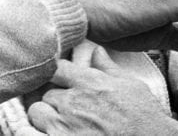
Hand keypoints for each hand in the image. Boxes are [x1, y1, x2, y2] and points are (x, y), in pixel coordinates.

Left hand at [28, 46, 177, 135]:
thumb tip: (96, 50)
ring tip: (61, 121)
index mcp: (89, 82)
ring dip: (46, 115)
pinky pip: (36, 132)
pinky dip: (41, 131)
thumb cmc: (142, 113)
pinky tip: (56, 131)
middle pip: (46, 92)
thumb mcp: (129, 84)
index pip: (57, 68)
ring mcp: (64, 124)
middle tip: (68, 105)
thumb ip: (108, 67)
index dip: (57, 73)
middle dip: (55, 98)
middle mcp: (72, 101)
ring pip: (37, 112)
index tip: (62, 79)